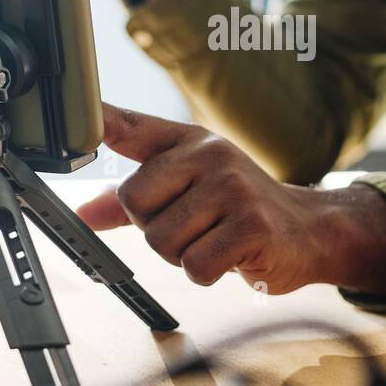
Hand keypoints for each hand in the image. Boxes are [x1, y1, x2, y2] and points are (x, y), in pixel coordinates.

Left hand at [76, 103, 385, 298]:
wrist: (308, 229)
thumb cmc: (239, 208)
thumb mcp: (188, 192)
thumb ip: (133, 200)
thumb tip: (82, 213)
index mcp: (190, 142)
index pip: (134, 127)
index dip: (102, 121)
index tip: (78, 114)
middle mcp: (211, 155)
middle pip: (136, 202)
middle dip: (156, 228)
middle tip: (193, 226)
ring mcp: (233, 188)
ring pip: (163, 240)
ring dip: (183, 255)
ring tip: (214, 240)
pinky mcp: (252, 225)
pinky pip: (195, 265)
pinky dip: (206, 272)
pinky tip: (230, 256)